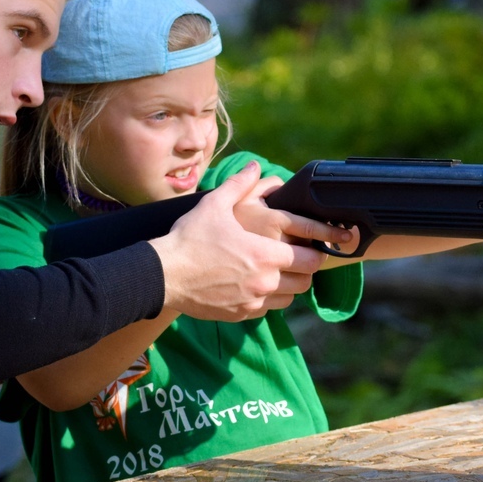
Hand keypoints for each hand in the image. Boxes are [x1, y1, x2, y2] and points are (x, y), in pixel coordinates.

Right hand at [149, 161, 350, 320]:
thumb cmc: (189, 239)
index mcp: (265, 254)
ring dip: (289, 285)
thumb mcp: (214, 205)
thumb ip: (239, 184)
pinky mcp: (240, 315)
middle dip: (306, 269)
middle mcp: (265, 282)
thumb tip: (255, 167)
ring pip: (289, 298)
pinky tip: (255, 284)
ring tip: (277, 270)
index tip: (317, 245)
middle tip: (297, 256)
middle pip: (306, 282)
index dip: (318, 251)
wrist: (163, 275)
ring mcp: (253, 302)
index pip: (312, 259)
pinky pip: (267, 309)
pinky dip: (268, 298)